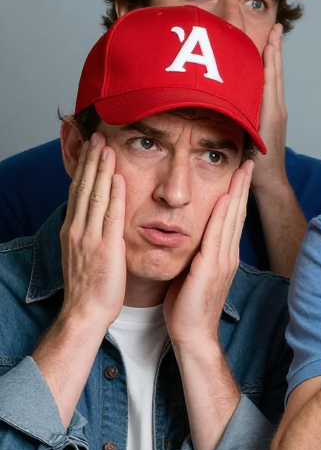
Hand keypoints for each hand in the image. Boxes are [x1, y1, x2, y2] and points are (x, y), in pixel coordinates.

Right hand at [59, 133, 125, 330]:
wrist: (86, 312)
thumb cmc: (92, 286)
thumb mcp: (87, 254)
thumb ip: (92, 233)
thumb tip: (98, 219)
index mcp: (73, 230)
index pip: (78, 192)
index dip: (85, 168)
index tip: (91, 149)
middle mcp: (77, 230)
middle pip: (83, 187)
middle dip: (90, 161)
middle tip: (97, 136)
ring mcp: (88, 238)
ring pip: (93, 196)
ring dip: (100, 170)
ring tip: (106, 147)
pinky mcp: (104, 248)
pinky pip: (109, 216)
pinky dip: (113, 195)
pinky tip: (117, 178)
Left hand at [164, 161, 252, 348]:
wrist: (192, 334)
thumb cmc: (187, 307)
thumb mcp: (190, 273)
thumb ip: (194, 253)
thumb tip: (187, 238)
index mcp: (222, 255)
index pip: (232, 218)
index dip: (236, 194)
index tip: (239, 172)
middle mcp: (227, 255)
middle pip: (238, 213)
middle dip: (243, 186)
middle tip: (248, 162)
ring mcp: (223, 261)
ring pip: (232, 220)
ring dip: (238, 193)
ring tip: (242, 171)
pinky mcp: (212, 268)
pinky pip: (218, 236)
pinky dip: (223, 216)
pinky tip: (226, 199)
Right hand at [252, 23, 288, 188]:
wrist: (270, 181)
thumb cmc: (257, 164)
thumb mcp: (249, 137)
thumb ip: (244, 117)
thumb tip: (235, 94)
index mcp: (271, 110)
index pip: (271, 75)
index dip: (272, 54)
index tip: (274, 34)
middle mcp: (277, 108)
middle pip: (277, 72)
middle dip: (276, 49)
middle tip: (278, 27)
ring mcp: (277, 112)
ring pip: (276, 79)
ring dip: (274, 58)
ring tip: (273, 40)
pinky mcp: (274, 117)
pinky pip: (272, 89)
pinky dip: (270, 73)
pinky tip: (264, 68)